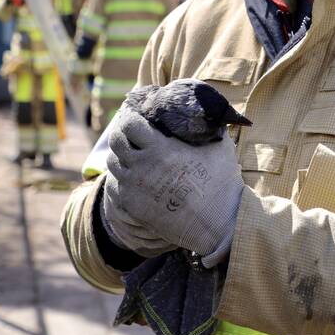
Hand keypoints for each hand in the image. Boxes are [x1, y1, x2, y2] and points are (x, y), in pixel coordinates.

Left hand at [103, 108, 243, 267]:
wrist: (217, 223)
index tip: (136, 115)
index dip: (130, 117)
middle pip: (116, 142)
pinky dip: (123, 178)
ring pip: (113, 165)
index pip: (129, 124)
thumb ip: (208, 126)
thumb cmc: (221, 182)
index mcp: (159, 149)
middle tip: (130, 132)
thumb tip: (207, 110)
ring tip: (132, 153)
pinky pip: (117, 186)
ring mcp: (135, 189)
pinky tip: (134, 176)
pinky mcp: (133, 207)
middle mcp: (141, 167)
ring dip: (120, 156)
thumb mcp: (219, 145)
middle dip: (121, 133)